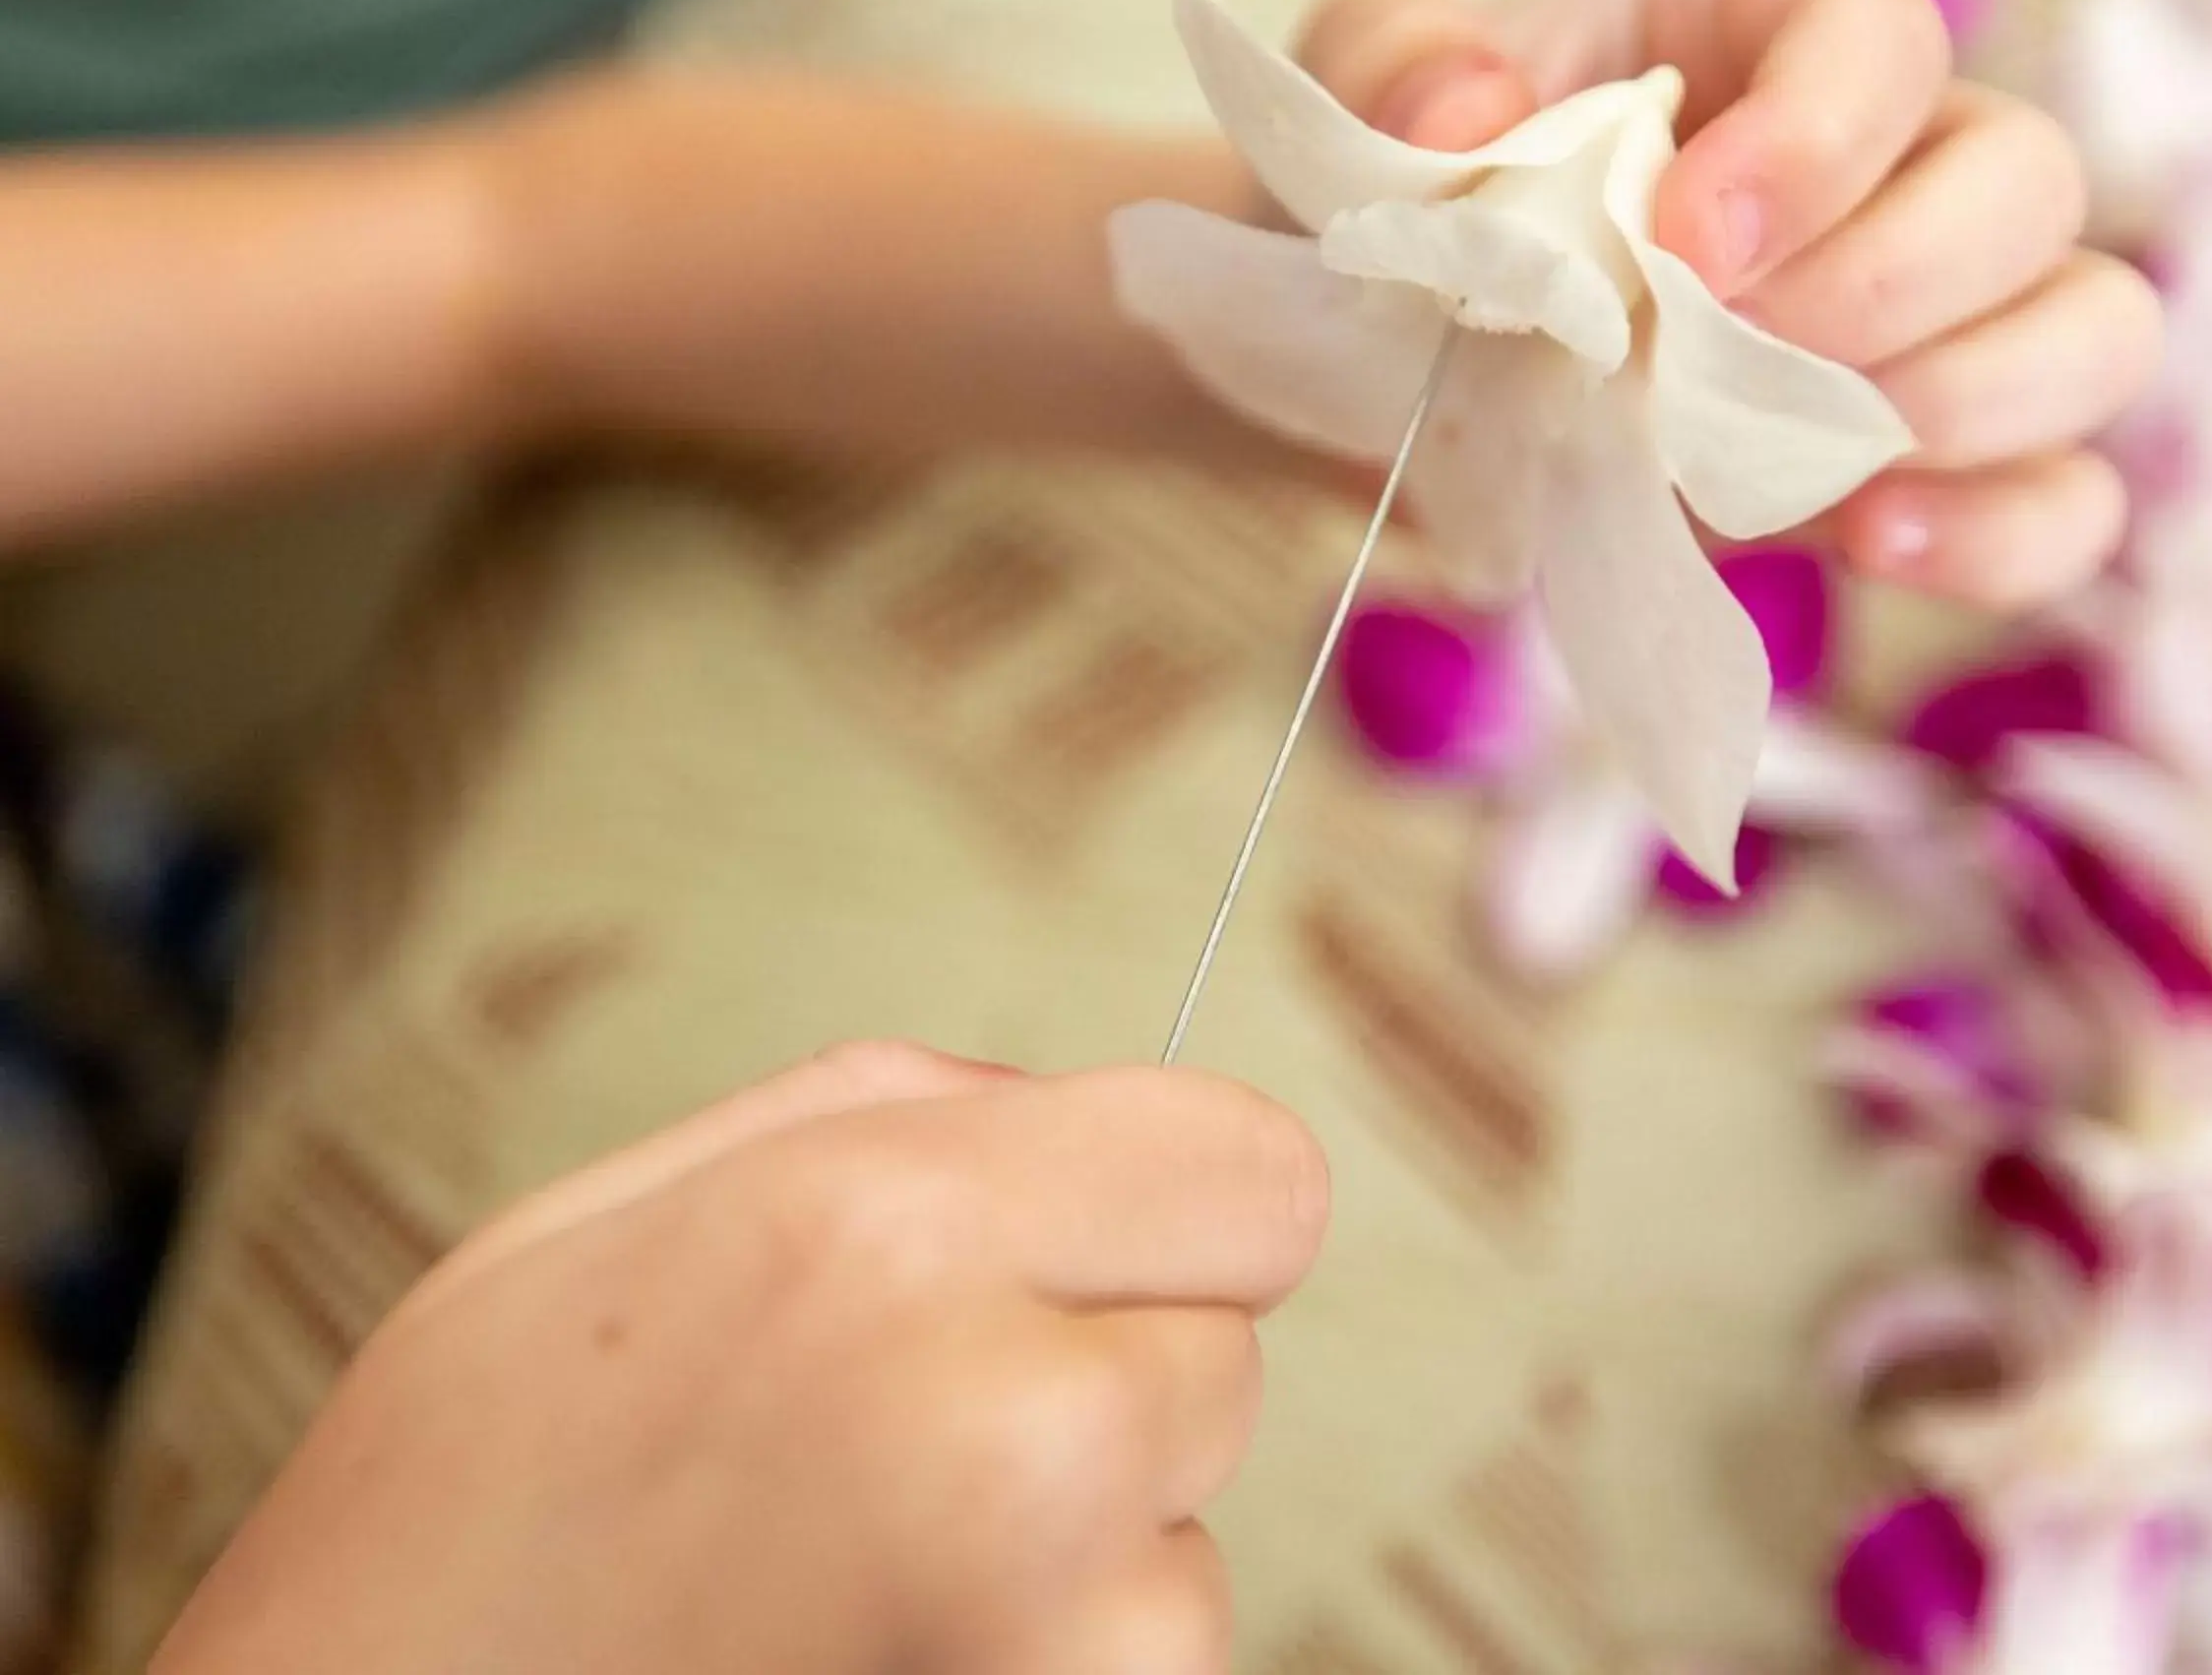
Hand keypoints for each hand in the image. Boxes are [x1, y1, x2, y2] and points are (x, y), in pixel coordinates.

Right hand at [152, 1047, 1330, 1674]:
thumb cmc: (445, 1527)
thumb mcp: (597, 1232)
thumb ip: (874, 1121)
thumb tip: (1067, 1104)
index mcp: (890, 1231)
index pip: (1257, 1169)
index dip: (1180, 1206)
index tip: (1101, 1250)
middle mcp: (1009, 1420)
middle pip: (1228, 1347)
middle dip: (1107, 1371)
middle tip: (907, 1434)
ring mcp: (1048, 1622)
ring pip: (1194, 1531)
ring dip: (1085, 1545)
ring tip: (863, 1570)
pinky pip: (1153, 1661)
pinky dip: (1057, 1661)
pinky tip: (882, 1652)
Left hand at [1294, 0, 2161, 611]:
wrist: (1414, 360)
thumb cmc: (1427, 198)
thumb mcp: (1366, 96)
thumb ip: (1394, 59)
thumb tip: (1476, 114)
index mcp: (1773, 24)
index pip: (1886, 34)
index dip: (1818, 139)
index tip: (1683, 244)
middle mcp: (1903, 157)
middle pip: (2029, 180)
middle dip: (1891, 286)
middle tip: (1720, 361)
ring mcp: (1947, 320)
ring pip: (2097, 330)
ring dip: (1974, 404)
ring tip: (1806, 463)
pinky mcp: (1941, 469)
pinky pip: (2070, 502)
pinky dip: (2005, 535)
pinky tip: (1874, 544)